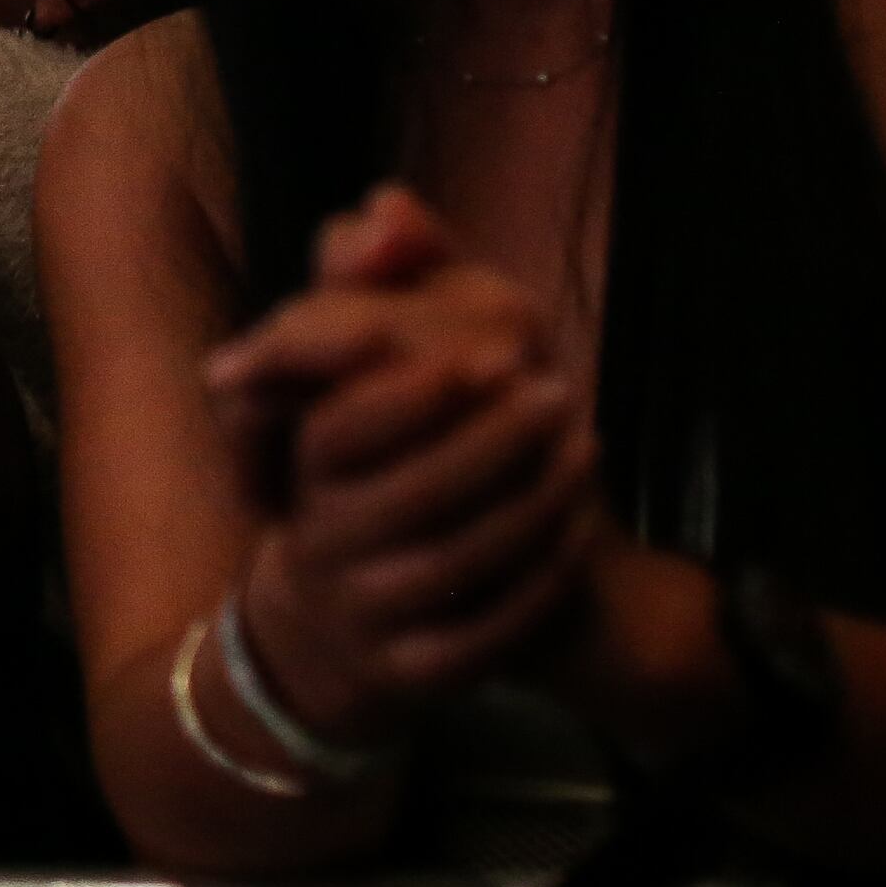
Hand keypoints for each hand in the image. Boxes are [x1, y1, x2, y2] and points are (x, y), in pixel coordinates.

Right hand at [204, 187, 603, 746]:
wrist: (347, 629)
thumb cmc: (366, 473)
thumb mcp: (360, 378)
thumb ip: (376, 285)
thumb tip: (385, 209)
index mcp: (297, 471)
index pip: (344, 427)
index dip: (420, 390)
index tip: (500, 350)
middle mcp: (317, 547)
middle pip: (409, 495)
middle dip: (493, 442)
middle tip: (565, 393)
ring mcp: (365, 618)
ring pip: (456, 564)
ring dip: (531, 504)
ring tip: (588, 452)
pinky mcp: (416, 677)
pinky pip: (486, 633)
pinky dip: (538, 581)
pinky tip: (579, 534)